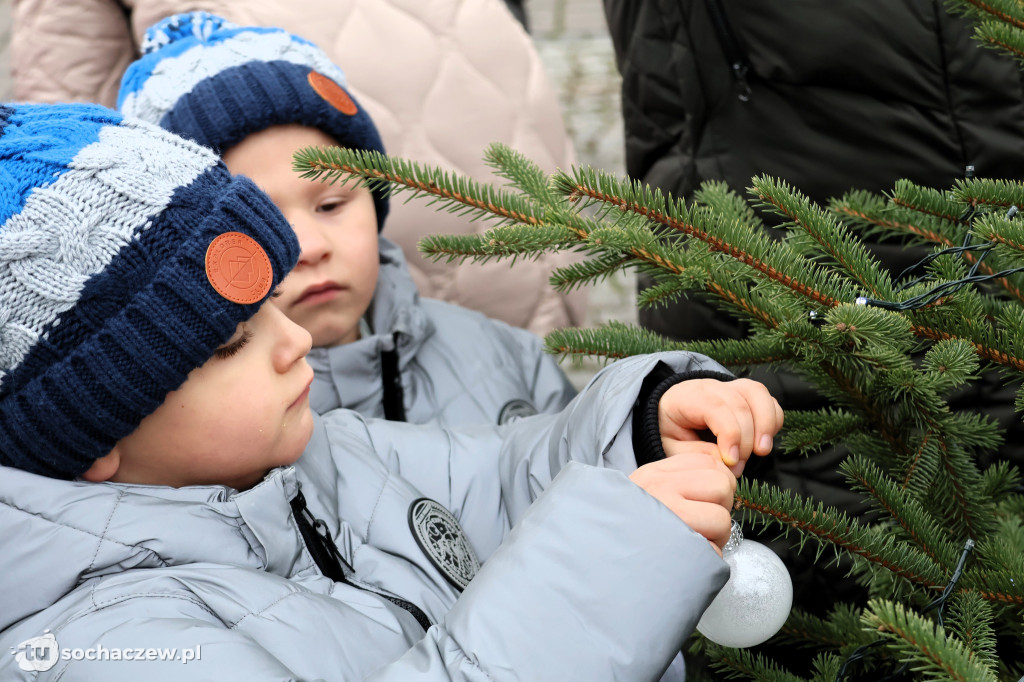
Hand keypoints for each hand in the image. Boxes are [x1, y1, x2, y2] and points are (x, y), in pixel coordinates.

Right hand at [629, 441, 735, 554]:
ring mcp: (669, 518)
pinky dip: (706, 560)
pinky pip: (713, 551)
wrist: (596, 559)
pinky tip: (687, 560)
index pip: (709, 462)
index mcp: (655, 474)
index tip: (709, 500)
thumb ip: (678, 480)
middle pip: (723, 486)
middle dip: (722, 509)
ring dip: (717, 537)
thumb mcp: (644, 491)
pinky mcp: (677, 548)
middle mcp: (661, 489)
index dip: (719, 482)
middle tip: (704, 525)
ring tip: (695, 543)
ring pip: (722, 519)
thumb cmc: (624, 529)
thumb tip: (722, 481)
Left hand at [659, 378, 782, 475]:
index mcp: (688, 397)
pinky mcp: (747, 395)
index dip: (730, 434)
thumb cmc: (671, 430)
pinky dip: (772, 420)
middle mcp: (712, 387)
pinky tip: (763, 442)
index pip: (716, 407)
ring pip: (758, 394)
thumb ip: (695, 453)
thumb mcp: (671, 446)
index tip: (732, 460)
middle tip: (738, 465)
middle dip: (746, 438)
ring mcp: (731, 387)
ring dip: (766, 425)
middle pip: (739, 403)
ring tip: (761, 451)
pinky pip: (768, 401)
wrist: (670, 413)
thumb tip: (724, 460)